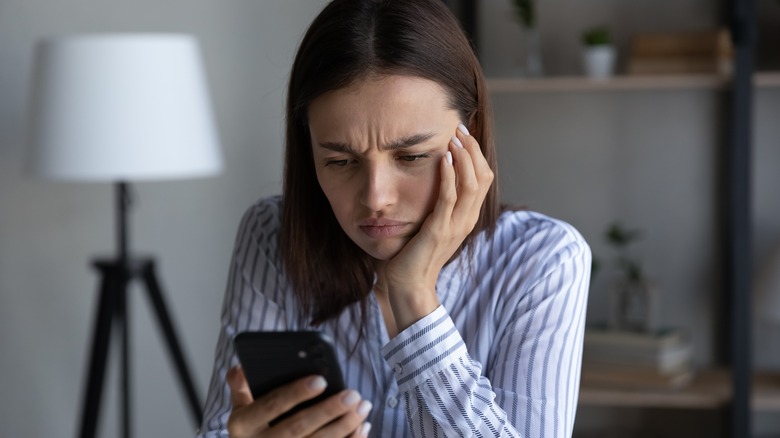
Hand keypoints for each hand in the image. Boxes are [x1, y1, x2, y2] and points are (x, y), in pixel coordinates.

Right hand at [226, 366, 371, 436]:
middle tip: (353, 394)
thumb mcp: (240, 406)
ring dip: (344, 427)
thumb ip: (241, 385)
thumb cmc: (252, 426)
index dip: (296, 393)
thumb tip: (241, 367)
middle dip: (328, 410)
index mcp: (243, 425)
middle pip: (298, 428)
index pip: (271, 405)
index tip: (321, 380)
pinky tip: (361, 428)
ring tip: (363, 407)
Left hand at [382, 123, 493, 329]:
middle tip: (460, 128)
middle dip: (473, 149)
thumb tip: (431, 180)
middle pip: (483, 177)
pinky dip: (449, 176)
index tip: (464, 134)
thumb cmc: (413, 254)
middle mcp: (466, 220)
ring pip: (471, 184)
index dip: (477, 154)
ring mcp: (455, 226)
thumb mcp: (431, 225)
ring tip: (454, 138)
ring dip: (464, 157)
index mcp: (466, 217)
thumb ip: (436, 205)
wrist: (408, 285)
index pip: (483, 179)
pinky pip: (449, 199)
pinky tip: (443, 159)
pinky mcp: (438, 231)